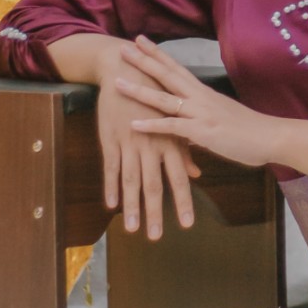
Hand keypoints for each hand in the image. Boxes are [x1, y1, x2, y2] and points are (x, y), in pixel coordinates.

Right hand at [93, 37, 201, 239]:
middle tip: (156, 237)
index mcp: (170, 141)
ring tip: (132, 229)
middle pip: (154, 184)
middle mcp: (152, 144)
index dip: (183, 202)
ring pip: (131, 180)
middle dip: (156, 212)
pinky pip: (111, 165)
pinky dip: (111, 186)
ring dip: (131, 207)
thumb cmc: (153, 96)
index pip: (178, 178)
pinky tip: (110, 204)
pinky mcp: (111, 137)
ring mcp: (130, 142)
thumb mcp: (172, 122)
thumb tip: (196, 174)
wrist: (125, 69)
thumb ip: (183, 151)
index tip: (188, 225)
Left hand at [117, 36, 281, 168]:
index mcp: (204, 92)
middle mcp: (199, 97)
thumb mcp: (220, 119)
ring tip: (117, 83)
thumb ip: (199, 120)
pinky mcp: (202, 131)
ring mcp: (200, 112)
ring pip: (163, 98)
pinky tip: (133, 124)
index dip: (157, 54)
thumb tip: (184, 126)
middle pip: (167, 74)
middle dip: (143, 61)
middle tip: (122, 48)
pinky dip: (152, 125)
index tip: (140, 41)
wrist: (270, 137)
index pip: (176, 67)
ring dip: (139, 90)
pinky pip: (172, 126)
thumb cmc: (248, 130)